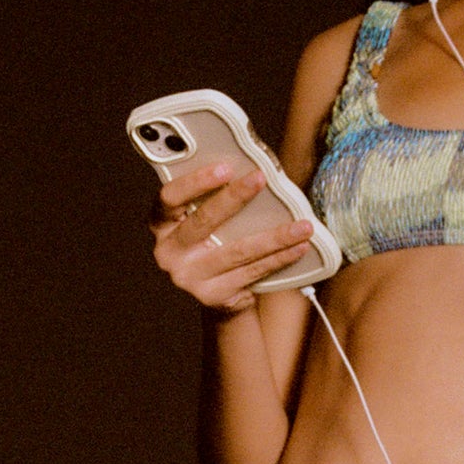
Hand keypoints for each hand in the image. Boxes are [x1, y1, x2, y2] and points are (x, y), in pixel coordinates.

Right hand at [150, 160, 313, 312]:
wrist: (215, 292)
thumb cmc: (211, 241)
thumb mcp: (201, 217)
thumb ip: (211, 197)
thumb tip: (248, 168)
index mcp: (161, 224)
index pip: (169, 198)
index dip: (195, 182)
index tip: (224, 167)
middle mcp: (169, 253)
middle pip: (202, 221)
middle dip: (234, 198)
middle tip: (261, 179)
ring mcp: (190, 277)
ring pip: (237, 251)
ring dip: (274, 237)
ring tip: (301, 225)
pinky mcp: (214, 295)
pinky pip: (252, 272)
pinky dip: (279, 258)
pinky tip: (298, 247)